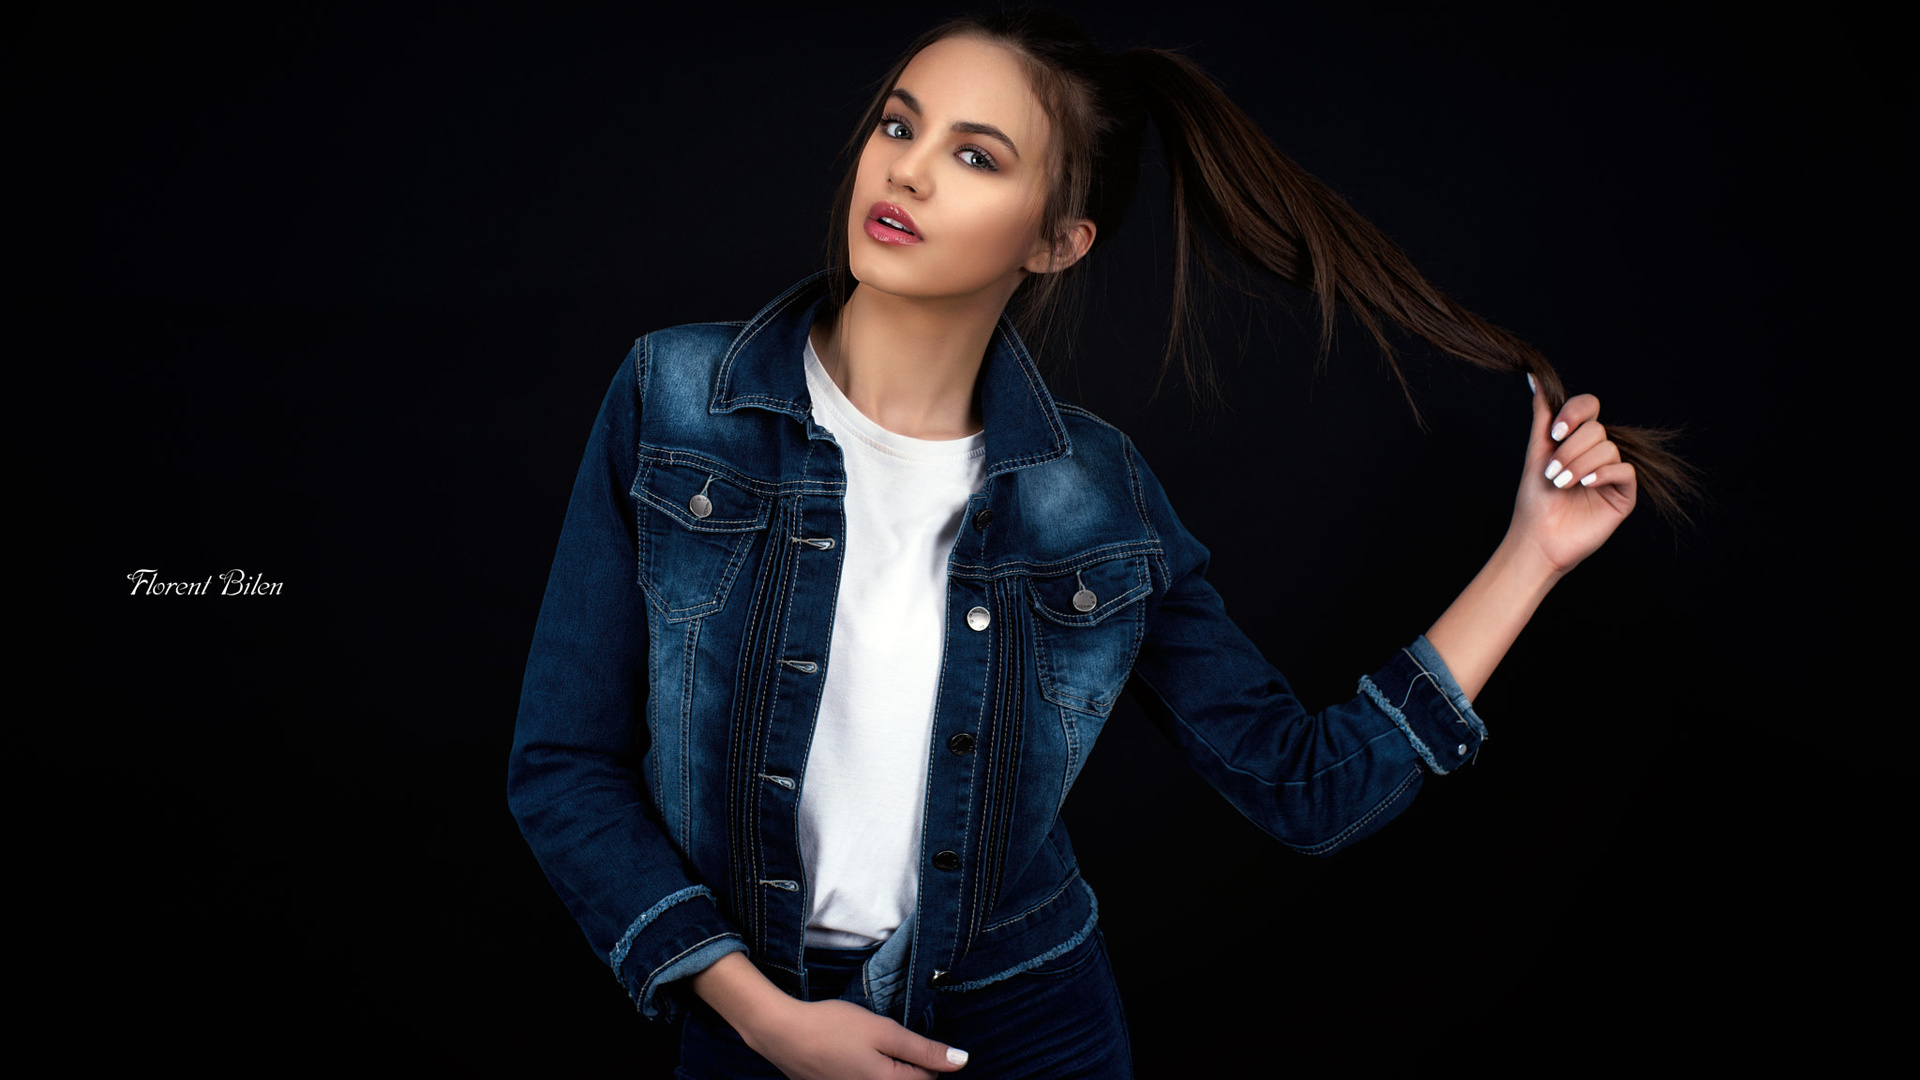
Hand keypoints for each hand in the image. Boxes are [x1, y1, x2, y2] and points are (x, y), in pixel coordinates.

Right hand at [745, 997, 968, 1079]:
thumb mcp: (884, 1031)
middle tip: (881, 1043)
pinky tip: (848, 1056)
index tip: (904, 1038)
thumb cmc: (834, 1028)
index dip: (924, 1055)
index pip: (929, 1079)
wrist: (783, 1034)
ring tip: (862, 1049)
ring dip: (884, 1069)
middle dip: (904, 1066)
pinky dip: (863, 1072)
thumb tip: (962, 1062)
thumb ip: (924, 1050)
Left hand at [1510, 378, 1636, 572]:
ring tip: (1561, 483)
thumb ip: (1542, 415)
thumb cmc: (1535, 499)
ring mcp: (1612, 473)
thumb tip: (1534, 376)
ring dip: (1580, 464)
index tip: (1555, 432)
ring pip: (1608, 449)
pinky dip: (1602, 474)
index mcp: (1577, 439)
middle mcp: (1597, 453)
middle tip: (1552, 472)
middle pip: (1596, 430)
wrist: (1538, 538)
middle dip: (1570, 450)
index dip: (1575, 413)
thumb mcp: (1537, 451)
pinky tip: (1584, 485)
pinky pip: (1623, 471)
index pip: (1589, 407)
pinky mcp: (1624, 494)